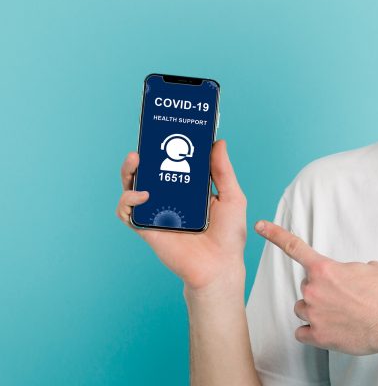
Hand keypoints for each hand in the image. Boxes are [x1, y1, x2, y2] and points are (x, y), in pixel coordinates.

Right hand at [116, 139, 247, 291]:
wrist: (220, 266)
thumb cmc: (229, 234)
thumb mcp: (232, 196)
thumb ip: (223, 171)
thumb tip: (218, 142)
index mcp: (189, 188)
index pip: (173, 162)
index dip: (166, 146)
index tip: (165, 129)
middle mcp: (170, 197)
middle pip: (149, 171)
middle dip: (143, 155)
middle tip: (145, 143)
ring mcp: (157, 212)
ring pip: (132, 186)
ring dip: (129, 171)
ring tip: (136, 160)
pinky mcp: (147, 228)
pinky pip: (128, 211)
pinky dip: (128, 200)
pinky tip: (142, 194)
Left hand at [254, 220, 377, 355]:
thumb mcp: (368, 268)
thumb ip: (347, 269)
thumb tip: (346, 276)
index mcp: (324, 269)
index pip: (293, 247)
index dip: (274, 234)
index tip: (260, 226)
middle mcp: (314, 290)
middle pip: (306, 287)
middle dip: (321, 291)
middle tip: (345, 298)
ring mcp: (314, 314)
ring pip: (303, 309)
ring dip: (316, 310)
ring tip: (341, 314)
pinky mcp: (317, 336)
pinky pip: (303, 332)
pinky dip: (313, 331)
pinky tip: (331, 329)